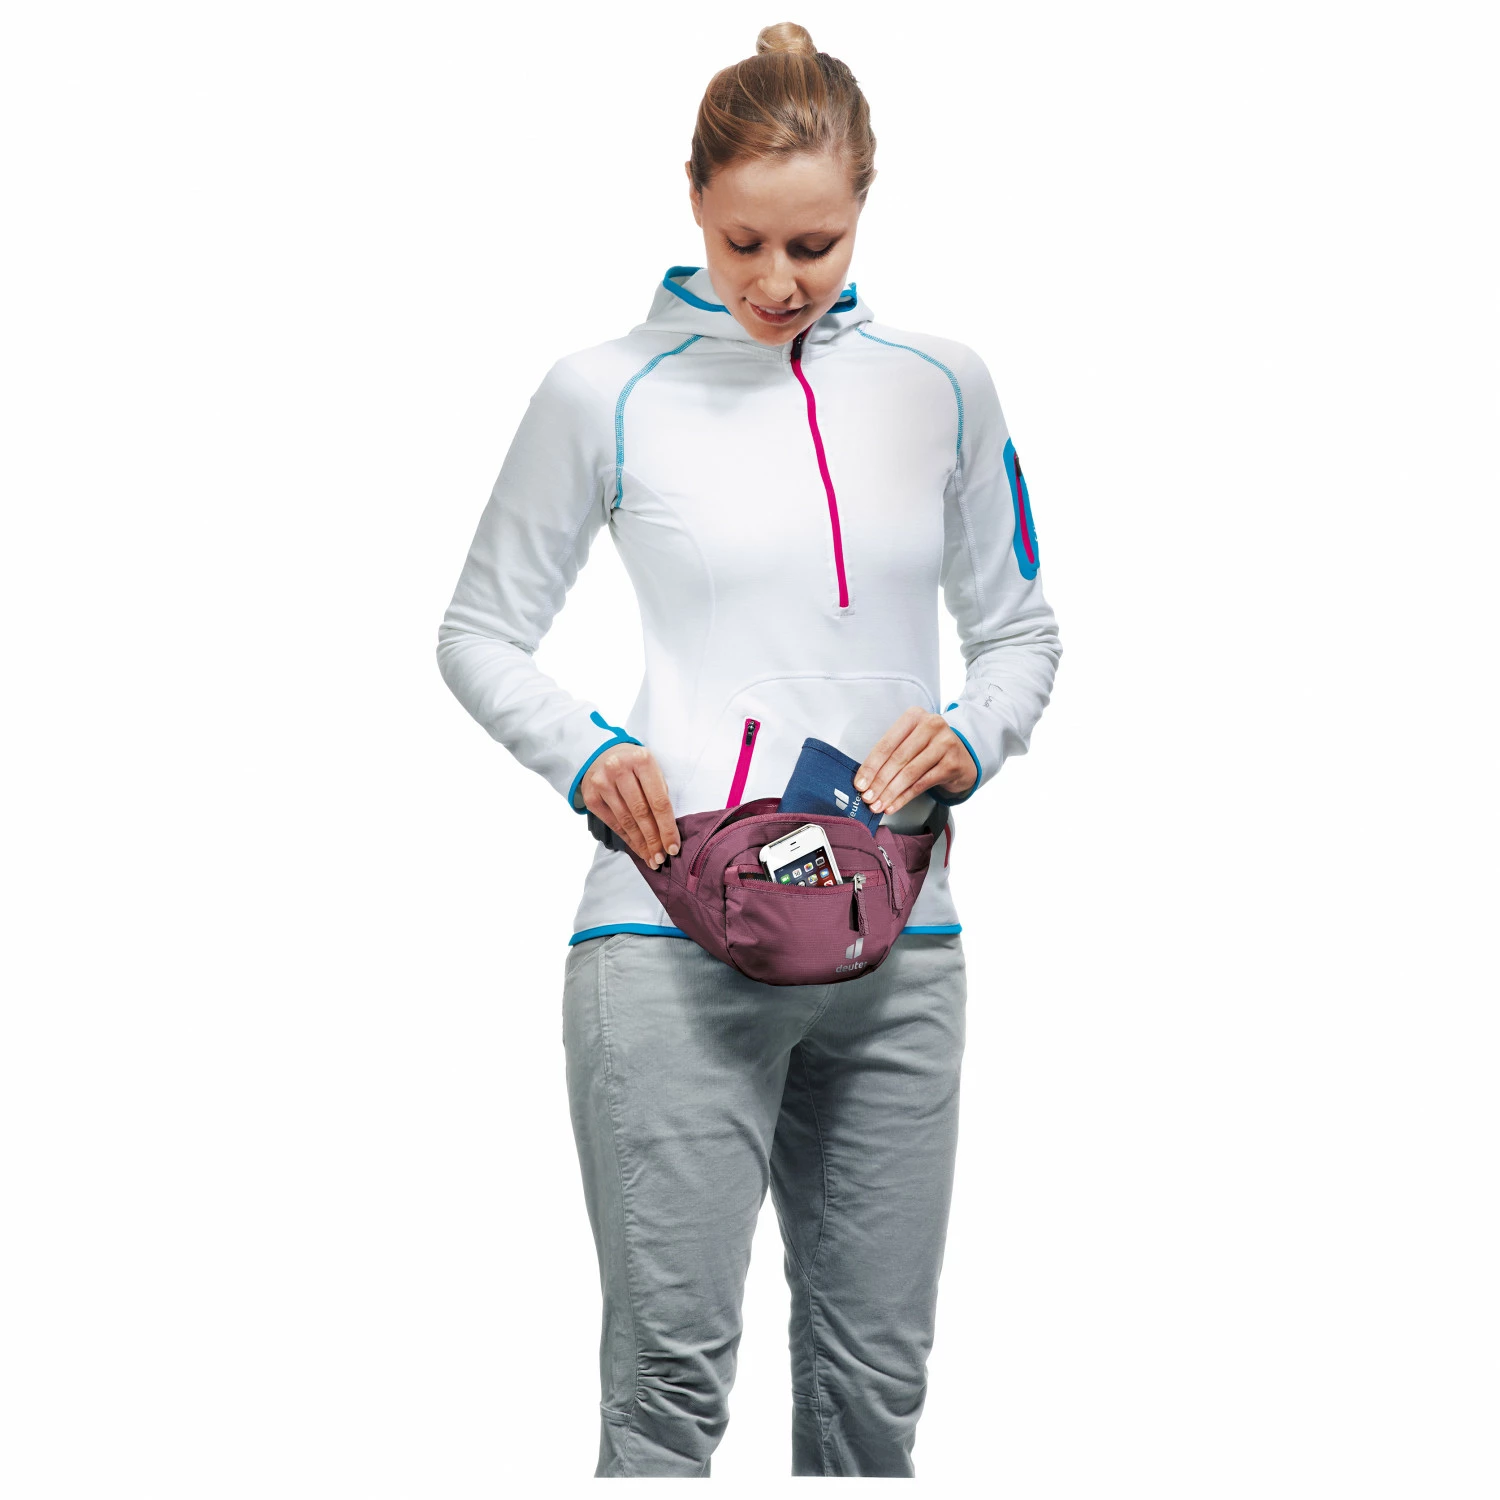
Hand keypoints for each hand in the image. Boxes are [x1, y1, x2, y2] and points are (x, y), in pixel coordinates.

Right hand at [581, 742, 681, 868]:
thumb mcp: (652, 769)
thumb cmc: (635, 766)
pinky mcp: (591, 796)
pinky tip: (637, 848)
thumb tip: (668, 832)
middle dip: (653, 840)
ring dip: (640, 843)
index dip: (667, 828)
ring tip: (651, 858)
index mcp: (642, 760)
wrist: (602, 755)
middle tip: (661, 858)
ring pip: (626, 820)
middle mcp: (619, 769)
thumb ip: (659, 793)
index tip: (673, 847)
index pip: (659, 801)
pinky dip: (627, 838)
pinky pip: (613, 823)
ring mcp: (602, 782)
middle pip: (641, 813)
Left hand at [854, 707, 975, 815]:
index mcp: (914, 716)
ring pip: (909, 773)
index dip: (870, 766)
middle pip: (897, 759)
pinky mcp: (952, 763)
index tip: (859, 784)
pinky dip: (905, 797)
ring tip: (878, 805)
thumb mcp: (910, 741)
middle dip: (879, 782)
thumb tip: (865, 780)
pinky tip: (894, 805)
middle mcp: (931, 725)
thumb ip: (890, 753)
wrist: (963, 756)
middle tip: (867, 798)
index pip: (886, 744)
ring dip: (891, 793)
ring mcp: (945, 743)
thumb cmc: (929, 748)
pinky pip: (922, 784)